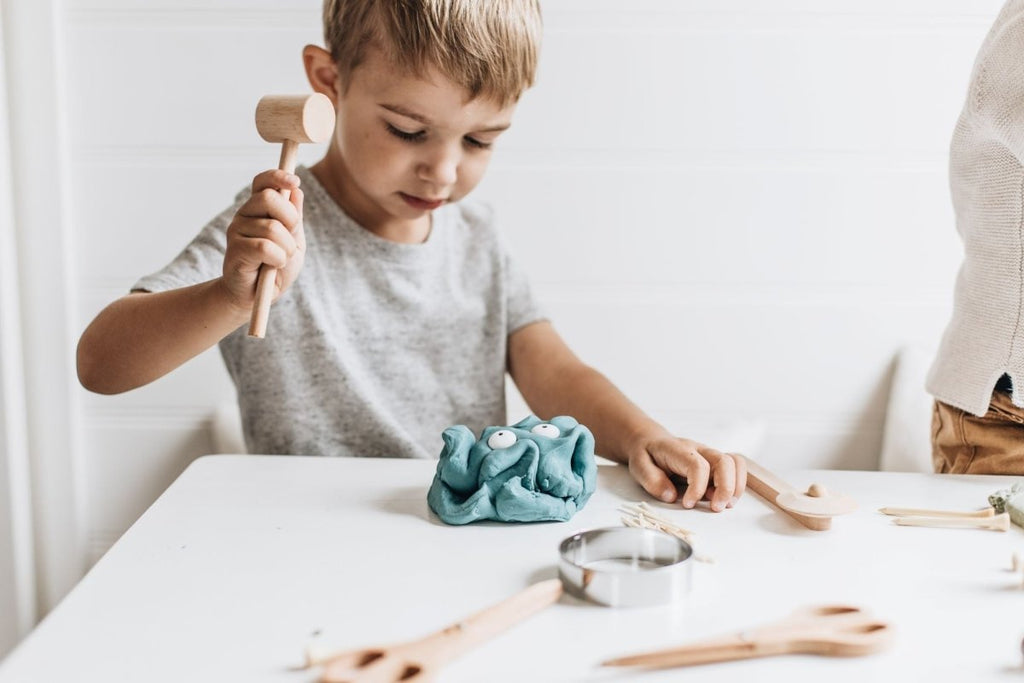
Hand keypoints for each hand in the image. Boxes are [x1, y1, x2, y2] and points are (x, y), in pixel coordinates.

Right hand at [222, 170, 304, 311]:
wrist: (258, 295)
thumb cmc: (276, 267)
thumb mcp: (294, 241)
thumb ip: (295, 218)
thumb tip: (296, 191)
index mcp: (259, 209)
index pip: (263, 182)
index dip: (277, 177)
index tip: (295, 182)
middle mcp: (245, 215)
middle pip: (269, 198)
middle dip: (290, 219)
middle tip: (291, 240)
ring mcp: (237, 231)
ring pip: (272, 228)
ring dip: (287, 248)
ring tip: (280, 260)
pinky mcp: (235, 250)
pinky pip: (265, 247)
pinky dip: (278, 259)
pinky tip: (273, 266)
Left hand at [627, 434, 746, 511]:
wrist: (651, 442)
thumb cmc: (647, 455)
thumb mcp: (639, 466)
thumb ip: (652, 480)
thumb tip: (671, 496)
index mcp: (678, 450)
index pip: (698, 465)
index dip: (697, 487)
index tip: (687, 504)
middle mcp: (699, 450)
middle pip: (724, 461)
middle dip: (726, 488)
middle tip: (716, 508)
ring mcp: (710, 455)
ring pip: (735, 463)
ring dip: (736, 487)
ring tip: (724, 505)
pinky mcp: (715, 464)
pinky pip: (736, 469)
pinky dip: (736, 486)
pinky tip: (723, 499)